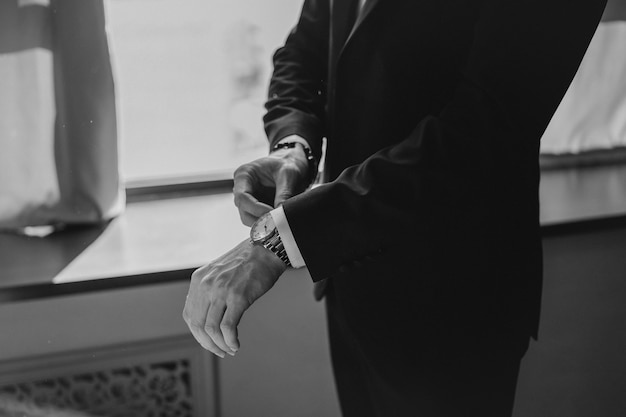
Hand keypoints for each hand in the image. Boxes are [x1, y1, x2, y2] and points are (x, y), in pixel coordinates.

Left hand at [183, 239, 286, 356]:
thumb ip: (209, 290)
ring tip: (230, 349)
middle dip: (208, 344)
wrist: (266, 250)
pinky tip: (236, 344)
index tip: (209, 342)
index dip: (198, 334)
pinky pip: (227, 327)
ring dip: (220, 345)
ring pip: (211, 329)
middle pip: (198, 325)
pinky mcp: (237, 297)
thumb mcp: (218, 273)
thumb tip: (208, 318)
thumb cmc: (247, 263)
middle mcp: (206, 285)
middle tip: (220, 351)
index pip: (189, 315)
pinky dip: (230, 341)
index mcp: (198, 280)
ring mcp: (221, 291)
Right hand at [233, 135, 310, 225]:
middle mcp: (242, 189)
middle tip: (278, 223)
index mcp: (244, 175)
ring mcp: (248, 200)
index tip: (272, 214)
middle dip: (260, 220)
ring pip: (250, 219)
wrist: (292, 165)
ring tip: (281, 223)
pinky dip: (269, 224)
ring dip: (265, 224)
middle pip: (244, 212)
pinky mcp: (256, 209)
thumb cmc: (287, 164)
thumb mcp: (288, 174)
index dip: (256, 209)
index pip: (242, 197)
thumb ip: (284, 193)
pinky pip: (259, 221)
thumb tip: (280, 212)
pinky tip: (280, 222)